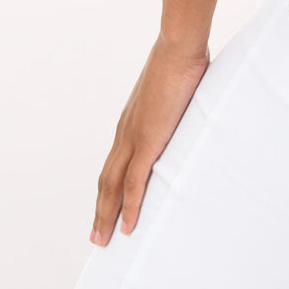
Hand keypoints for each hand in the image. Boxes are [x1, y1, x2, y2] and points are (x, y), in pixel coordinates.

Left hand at [90, 34, 210, 245]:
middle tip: (96, 237)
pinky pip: (134, 183)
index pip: (114, 162)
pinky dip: (129, 207)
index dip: (108, 187)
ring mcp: (134, 138)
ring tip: (103, 240)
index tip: (105, 206)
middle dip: (101, 210)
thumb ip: (178, 107)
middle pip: (106, 180)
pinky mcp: (148, 141)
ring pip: (113, 187)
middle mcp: (126, 133)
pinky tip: (126, 227)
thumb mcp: (176, 90)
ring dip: (106, 215)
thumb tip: (192, 109)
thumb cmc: (182, 61)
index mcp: (131, 121)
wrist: (179, 48)